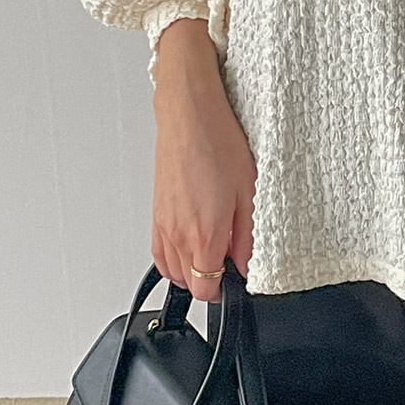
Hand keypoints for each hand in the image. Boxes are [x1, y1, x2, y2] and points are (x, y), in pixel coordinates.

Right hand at [151, 19, 256, 304]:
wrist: (189, 114)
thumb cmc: (218, 144)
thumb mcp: (248, 194)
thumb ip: (247, 238)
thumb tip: (246, 265)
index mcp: (203, 236)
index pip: (207, 290)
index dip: (225, 290)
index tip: (237, 277)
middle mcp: (177, 235)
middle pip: (188, 284)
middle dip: (209, 280)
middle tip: (229, 260)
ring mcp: (162, 225)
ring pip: (172, 270)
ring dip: (191, 269)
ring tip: (212, 250)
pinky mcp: (155, 213)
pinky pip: (159, 251)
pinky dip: (174, 256)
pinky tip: (191, 241)